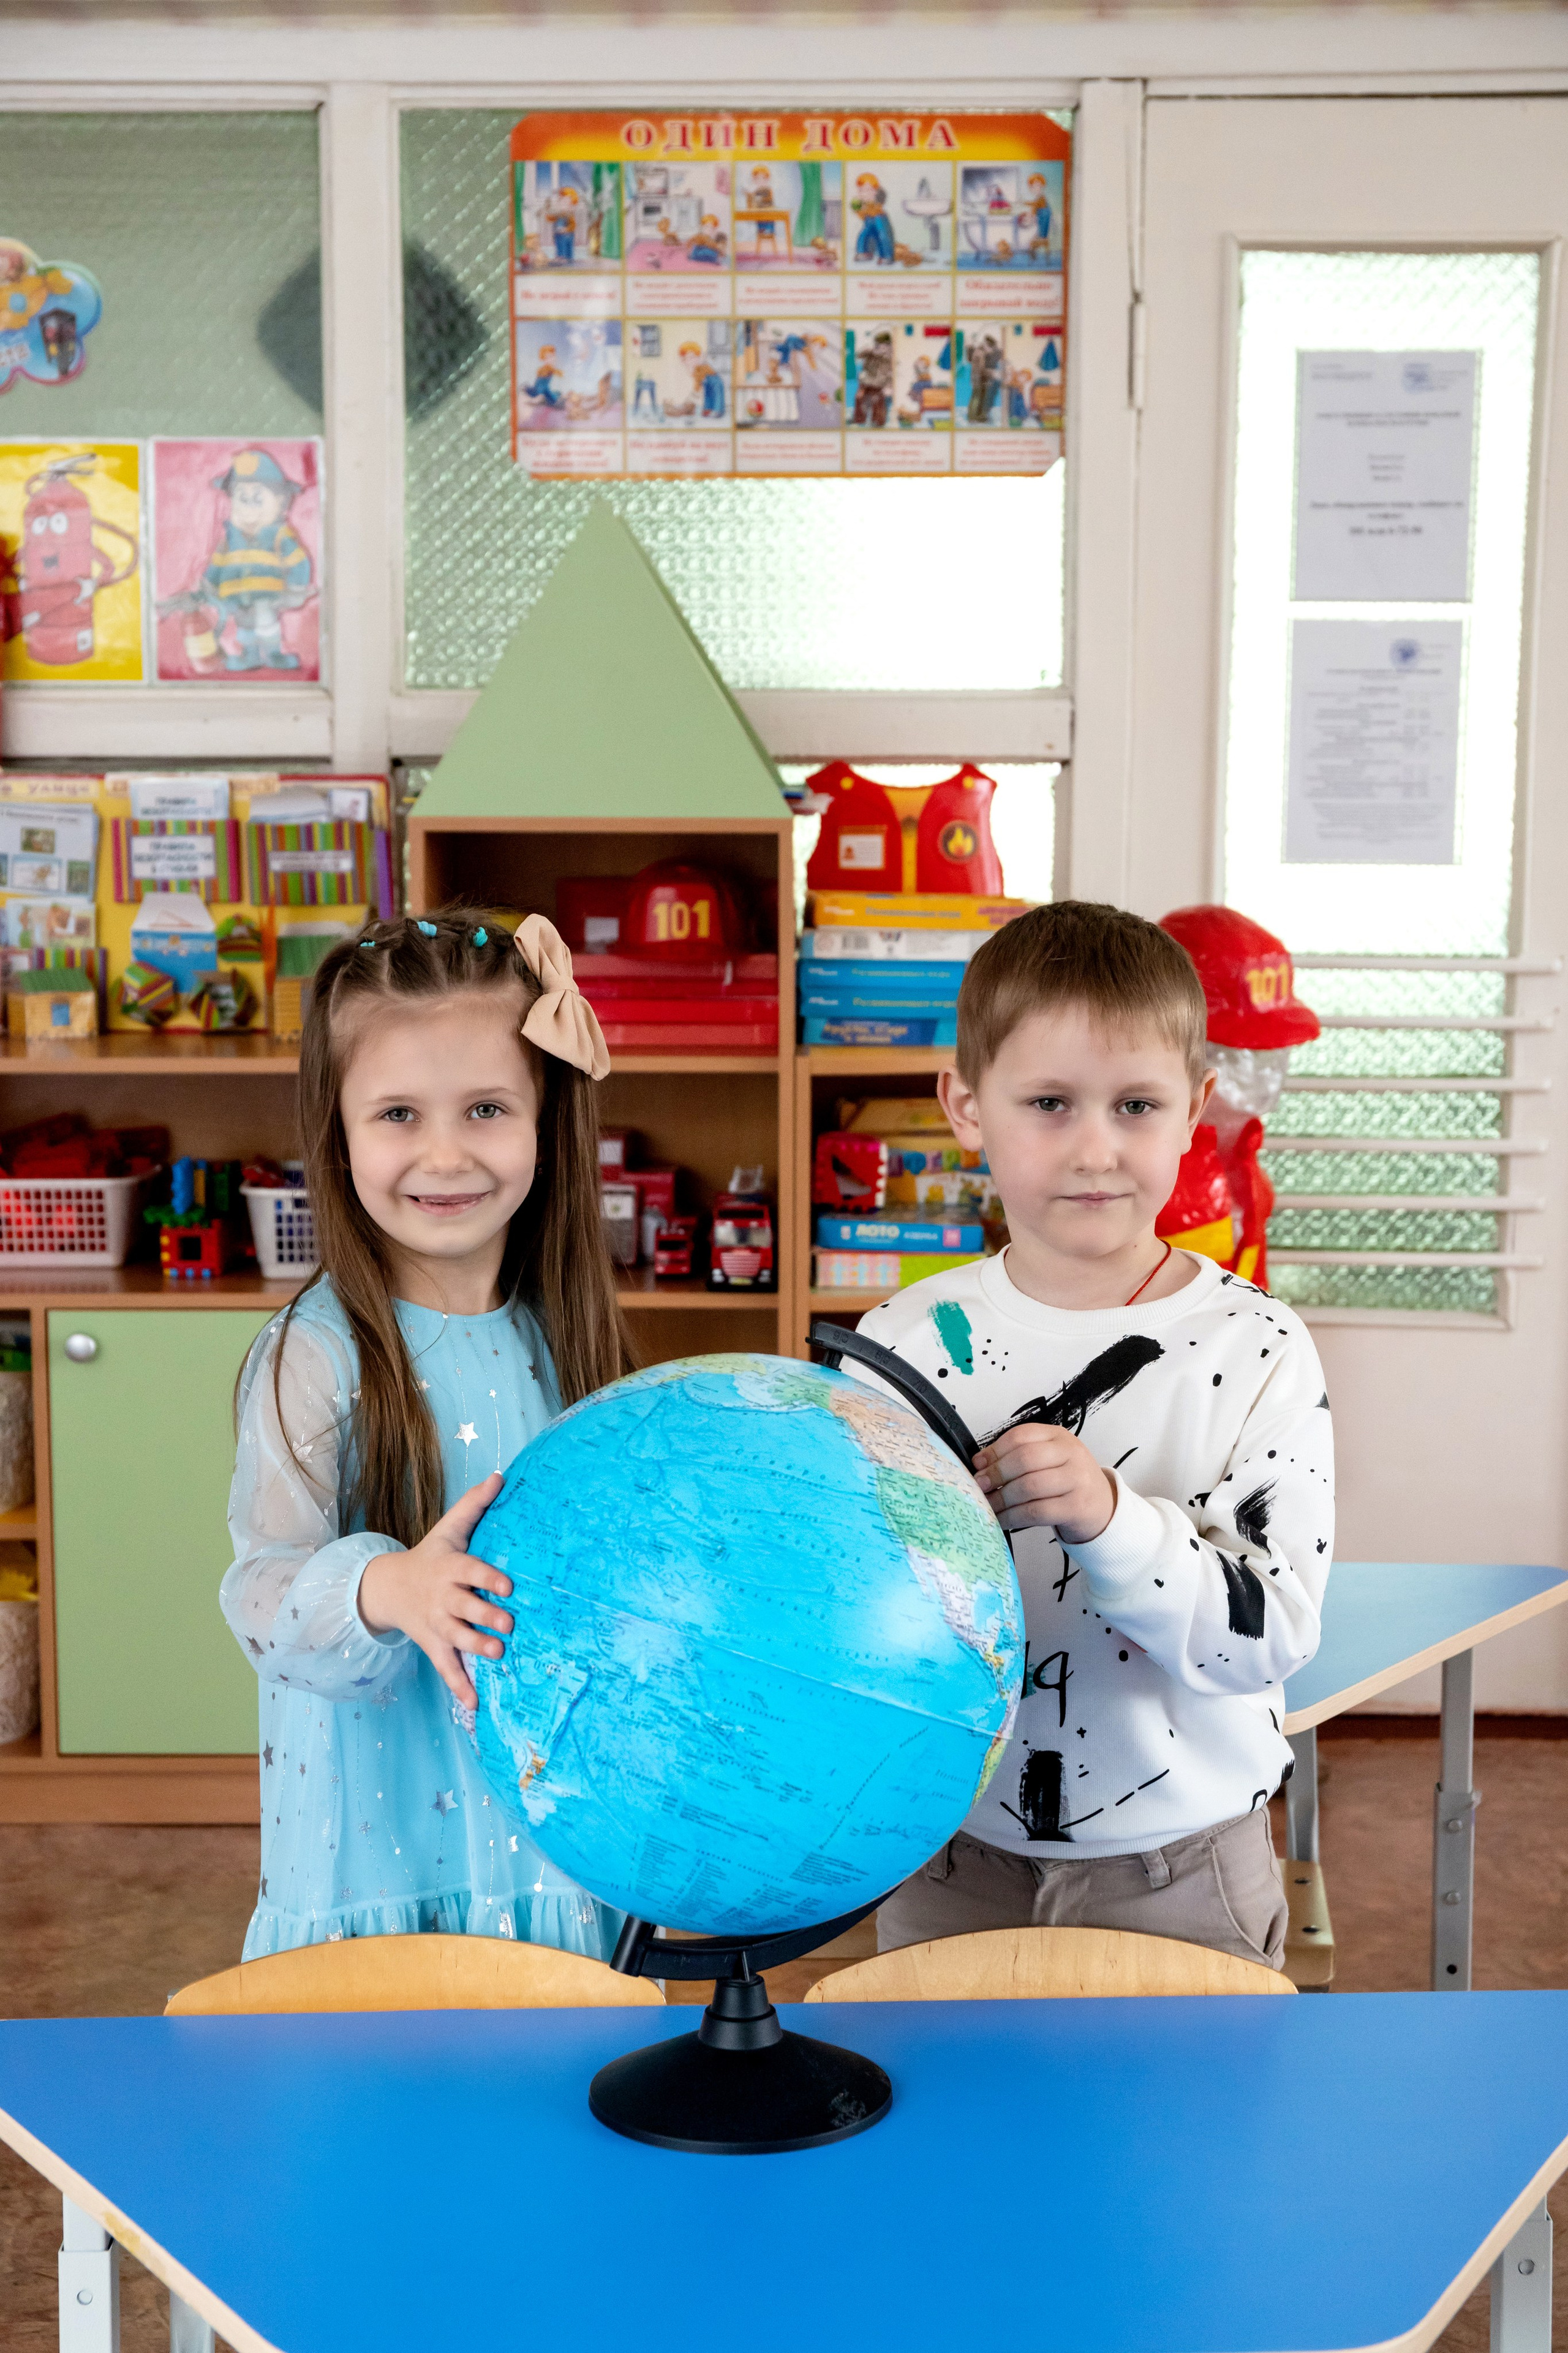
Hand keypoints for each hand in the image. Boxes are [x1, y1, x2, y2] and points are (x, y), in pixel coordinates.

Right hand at [358, 1472, 512, 1707]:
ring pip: (457, 1639)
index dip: (488, 1578)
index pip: (471, 1571)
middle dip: (486, 1617)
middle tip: (508, 1624)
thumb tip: (501, 1476)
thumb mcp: (450, 1529)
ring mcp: (437, 1624)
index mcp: (450, 1568)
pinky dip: (459, 1687)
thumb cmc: (431, 1555)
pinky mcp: (433, 1645)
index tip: (508, 1585)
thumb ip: (475, 1505)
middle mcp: (443, 1598)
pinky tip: (475, 1705)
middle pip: (465, 1609)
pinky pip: (446, 1669)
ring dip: (476, 1649)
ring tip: (498, 1653)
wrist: (388, 1587)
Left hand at [972, 1426, 1115, 1545]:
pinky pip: (1036, 1511)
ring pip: (1030, 1486)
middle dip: (997, 1473)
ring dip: (1002, 1497)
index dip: (995, 1450)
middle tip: (979, 1485)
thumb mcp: (1049, 1460)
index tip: (977, 1464)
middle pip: (1025, 1459)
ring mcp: (1077, 1480)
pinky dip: (1013, 1516)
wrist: (1102, 1507)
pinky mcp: (1076, 1507)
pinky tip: (1001, 1519)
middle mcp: (1071, 1454)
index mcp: (1059, 1437)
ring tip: (987, 1504)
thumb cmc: (1066, 1482)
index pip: (1022, 1436)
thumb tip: (980, 1464)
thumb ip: (1019, 1457)